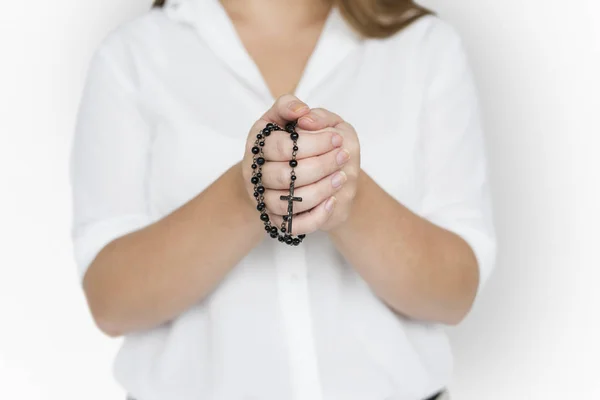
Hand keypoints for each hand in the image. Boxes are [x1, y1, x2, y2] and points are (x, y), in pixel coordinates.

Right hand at [242, 95, 349, 234]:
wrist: (279, 175)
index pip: (281, 146)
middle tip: (343, 156)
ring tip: (342, 177)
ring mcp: (263, 199)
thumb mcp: (286, 118)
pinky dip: (315, 216)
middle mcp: (255, 173)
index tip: (336, 138)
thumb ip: (290, 106)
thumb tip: (303, 113)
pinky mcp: (275, 220)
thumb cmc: (287, 142)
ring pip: (290, 203)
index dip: (312, 142)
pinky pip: (293, 226)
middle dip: (321, 165)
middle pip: (286, 176)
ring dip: (321, 190)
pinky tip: (332, 201)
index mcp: (257, 144)